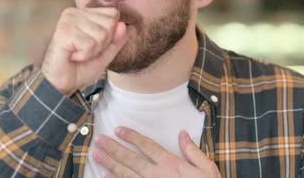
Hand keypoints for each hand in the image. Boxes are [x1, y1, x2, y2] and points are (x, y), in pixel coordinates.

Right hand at [41, 7, 127, 95]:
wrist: (62, 85)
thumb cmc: (80, 68)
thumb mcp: (105, 54)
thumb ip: (116, 40)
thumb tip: (123, 25)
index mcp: (85, 13)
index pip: (113, 15)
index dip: (109, 36)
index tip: (92, 45)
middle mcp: (75, 12)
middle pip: (109, 24)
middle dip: (101, 44)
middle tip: (83, 51)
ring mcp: (68, 20)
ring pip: (101, 34)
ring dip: (92, 51)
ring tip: (77, 53)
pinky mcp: (64, 31)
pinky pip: (89, 44)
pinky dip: (84, 55)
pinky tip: (72, 55)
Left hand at [92, 127, 220, 177]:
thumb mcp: (207, 169)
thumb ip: (192, 151)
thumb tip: (182, 133)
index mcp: (171, 164)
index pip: (147, 146)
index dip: (132, 136)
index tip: (118, 129)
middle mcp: (157, 175)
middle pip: (131, 159)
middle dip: (113, 148)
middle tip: (98, 140)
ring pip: (125, 173)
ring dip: (109, 163)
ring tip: (96, 155)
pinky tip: (104, 176)